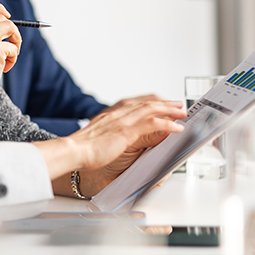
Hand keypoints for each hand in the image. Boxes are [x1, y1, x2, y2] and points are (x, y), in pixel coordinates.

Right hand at [0, 0, 20, 107]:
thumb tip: (0, 22)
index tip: (6, 15)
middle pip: (1, 17)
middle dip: (10, 31)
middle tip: (9, 47)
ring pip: (11, 27)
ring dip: (15, 43)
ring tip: (8, 58)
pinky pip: (13, 47)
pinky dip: (13, 58)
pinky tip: (3, 69)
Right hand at [70, 98, 184, 170]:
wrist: (73, 151)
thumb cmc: (84, 149)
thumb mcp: (102, 137)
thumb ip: (117, 134)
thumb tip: (131, 137)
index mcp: (111, 114)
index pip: (136, 103)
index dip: (151, 102)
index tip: (162, 103)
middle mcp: (118, 113)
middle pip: (146, 103)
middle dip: (164, 103)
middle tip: (178, 105)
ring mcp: (123, 121)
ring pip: (152, 109)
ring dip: (169, 110)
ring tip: (182, 114)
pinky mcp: (127, 131)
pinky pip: (152, 124)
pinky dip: (167, 124)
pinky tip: (176, 127)